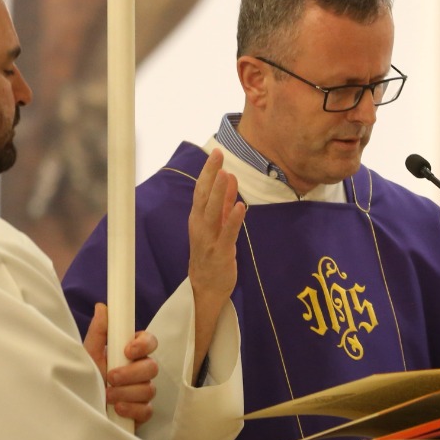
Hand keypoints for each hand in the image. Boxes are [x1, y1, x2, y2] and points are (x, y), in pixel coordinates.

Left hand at [83, 303, 161, 425]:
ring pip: (149, 389)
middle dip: (131, 373)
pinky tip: (117, 408)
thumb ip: (99, 332)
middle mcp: (139, 370)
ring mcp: (142, 391)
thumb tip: (102, 307)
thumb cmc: (86, 378)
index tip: (127, 350)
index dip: (143, 345)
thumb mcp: (88, 354)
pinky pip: (147, 409)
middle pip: (153, 367)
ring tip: (107, 395)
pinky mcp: (142, 411)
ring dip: (126, 392)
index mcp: (130, 353)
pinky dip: (131, 409)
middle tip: (111, 377)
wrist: (79, 406)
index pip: (150, 341)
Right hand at [188, 148, 245, 303]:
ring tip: (226, 174)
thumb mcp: (216, 224)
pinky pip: (228, 233)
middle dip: (211, 175)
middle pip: (204, 196)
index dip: (208, 171)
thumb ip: (223, 202)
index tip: (216, 153)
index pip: (201, 190)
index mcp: (198, 218)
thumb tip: (229, 177)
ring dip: (219, 193)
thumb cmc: (211, 253)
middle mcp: (200, 226)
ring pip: (213, 212)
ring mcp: (209, 239)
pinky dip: (234, 219)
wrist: (206, 287)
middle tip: (218, 154)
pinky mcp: (221, 251)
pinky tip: (241, 206)